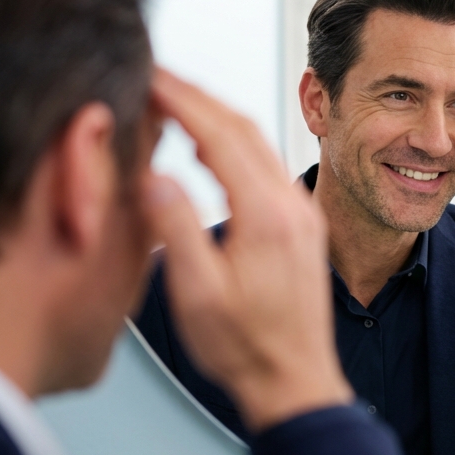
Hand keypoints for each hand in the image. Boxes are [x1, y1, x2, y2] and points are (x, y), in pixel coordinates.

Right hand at [142, 69, 352, 433]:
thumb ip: (175, 229)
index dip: (182, 98)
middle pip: (244, 129)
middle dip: (199, 97)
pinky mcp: (302, 226)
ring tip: (175, 102)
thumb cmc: (246, 346)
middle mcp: (293, 205)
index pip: (221, 134)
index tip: (151, 76)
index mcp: (267, 214)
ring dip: (217, 118)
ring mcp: (302, 214)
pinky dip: (235, 145)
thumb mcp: (198, 292)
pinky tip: (211, 149)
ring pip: (259, 144)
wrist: (294, 378)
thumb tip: (155, 173)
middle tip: (157, 78)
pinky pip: (268, 166)